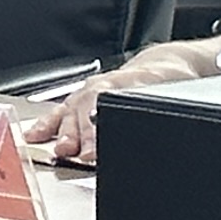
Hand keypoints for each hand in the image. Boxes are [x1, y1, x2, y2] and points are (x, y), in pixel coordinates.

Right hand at [31, 36, 220, 164]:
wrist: (170, 65)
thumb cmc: (176, 83)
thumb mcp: (183, 97)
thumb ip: (171, 114)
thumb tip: (170, 137)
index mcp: (134, 81)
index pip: (110, 103)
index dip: (100, 127)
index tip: (95, 148)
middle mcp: (109, 84)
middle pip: (87, 108)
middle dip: (81, 133)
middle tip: (78, 154)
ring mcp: (93, 89)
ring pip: (73, 108)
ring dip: (65, 131)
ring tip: (61, 150)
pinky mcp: (83, 95)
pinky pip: (61, 107)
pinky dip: (48, 123)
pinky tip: (37, 135)